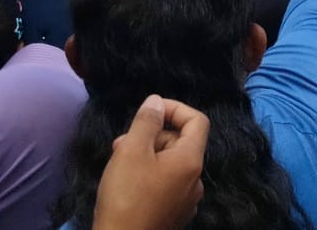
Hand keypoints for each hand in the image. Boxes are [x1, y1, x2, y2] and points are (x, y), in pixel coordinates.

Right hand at [94, 95, 207, 229]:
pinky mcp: (173, 214)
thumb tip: (157, 101)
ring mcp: (186, 200)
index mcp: (190, 161)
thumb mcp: (132, 150)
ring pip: (170, 163)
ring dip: (146, 154)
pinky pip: (166, 183)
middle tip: (122, 142)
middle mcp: (195, 180)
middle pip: (180, 142)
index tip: (150, 111)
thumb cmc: (126, 196)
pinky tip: (127, 182)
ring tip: (119, 161)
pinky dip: (149, 174)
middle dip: (152, 135)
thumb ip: (146, 121)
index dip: (175, 108)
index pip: (197, 121)